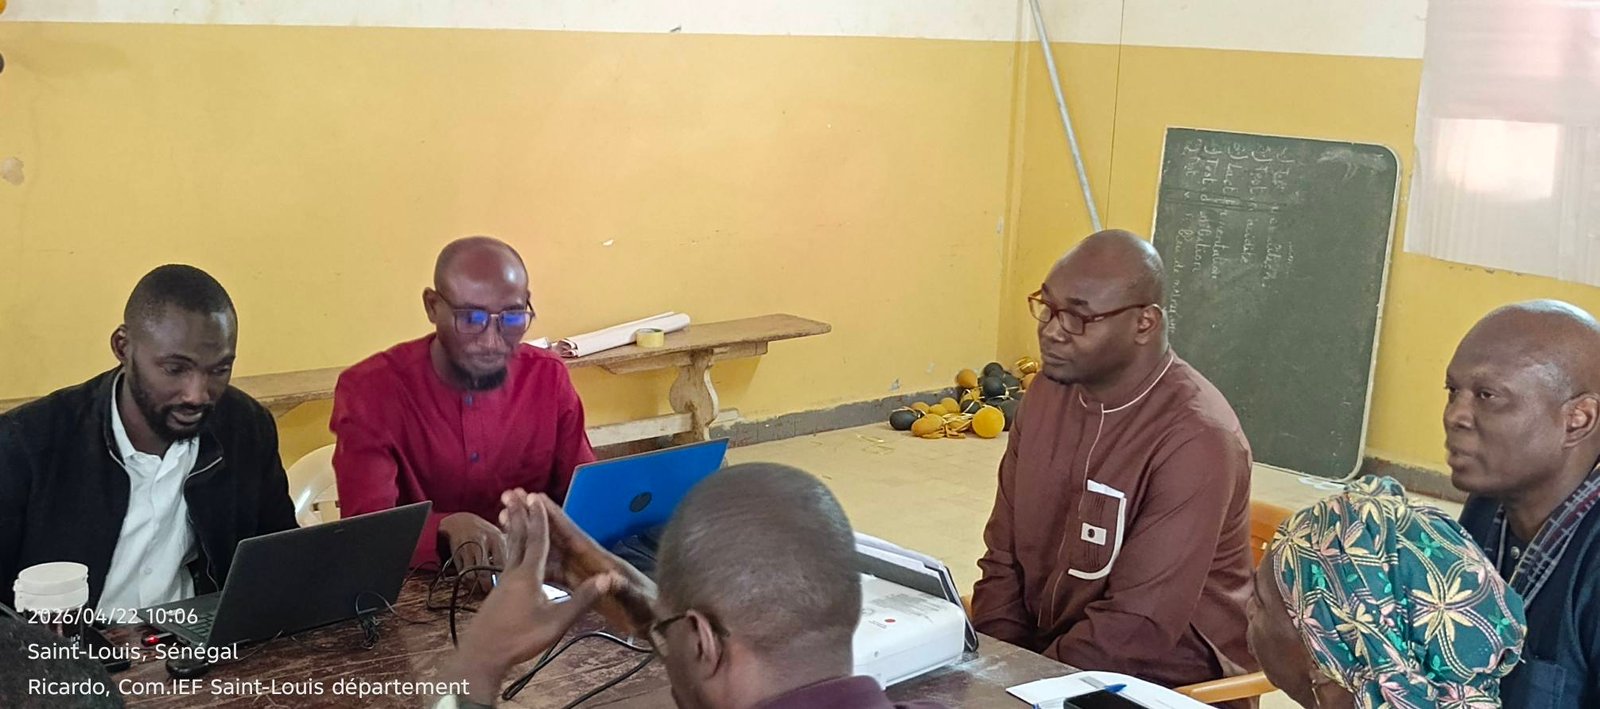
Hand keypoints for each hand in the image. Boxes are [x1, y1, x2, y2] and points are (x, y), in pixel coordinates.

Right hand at [439, 511, 505, 593]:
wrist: (460, 521)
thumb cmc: (484, 532)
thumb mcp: (498, 536)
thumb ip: (505, 553)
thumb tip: (514, 573)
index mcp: (496, 539)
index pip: (501, 564)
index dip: (503, 578)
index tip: (505, 587)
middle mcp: (482, 543)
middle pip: (485, 571)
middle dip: (488, 586)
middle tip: (492, 593)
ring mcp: (468, 548)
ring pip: (472, 574)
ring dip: (476, 586)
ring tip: (481, 591)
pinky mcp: (457, 553)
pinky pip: (462, 572)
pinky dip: (467, 581)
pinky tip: (472, 584)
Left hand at [446, 495, 614, 704]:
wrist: (482, 656)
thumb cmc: (520, 638)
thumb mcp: (556, 622)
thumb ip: (582, 600)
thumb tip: (607, 578)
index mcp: (529, 575)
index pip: (537, 540)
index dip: (539, 518)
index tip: (537, 497)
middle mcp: (513, 573)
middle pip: (517, 538)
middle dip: (519, 515)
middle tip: (515, 494)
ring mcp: (501, 584)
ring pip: (508, 549)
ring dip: (511, 529)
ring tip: (509, 514)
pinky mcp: (496, 595)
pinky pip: (505, 562)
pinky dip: (509, 548)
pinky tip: (510, 555)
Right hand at [505, 489, 658, 635]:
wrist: (657, 623)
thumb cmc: (650, 611)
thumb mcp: (637, 602)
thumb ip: (624, 590)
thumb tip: (613, 579)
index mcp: (600, 561)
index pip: (573, 535)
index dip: (554, 517)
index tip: (535, 498)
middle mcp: (590, 562)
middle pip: (558, 537)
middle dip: (536, 519)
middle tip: (513, 499)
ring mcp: (585, 573)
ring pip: (552, 552)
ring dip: (532, 539)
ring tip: (508, 522)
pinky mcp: (583, 587)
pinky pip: (555, 572)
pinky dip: (538, 565)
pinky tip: (521, 563)